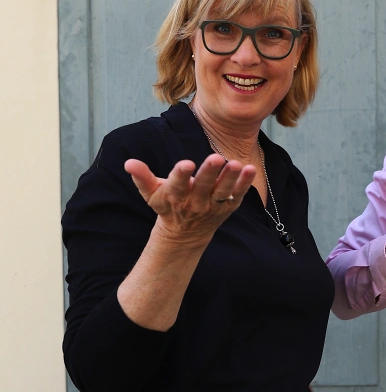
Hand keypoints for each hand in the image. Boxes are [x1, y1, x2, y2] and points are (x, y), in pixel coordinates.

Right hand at [124, 154, 255, 247]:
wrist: (184, 234)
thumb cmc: (167, 206)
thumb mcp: (152, 194)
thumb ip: (142, 177)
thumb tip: (128, 162)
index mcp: (175, 196)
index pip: (177, 185)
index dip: (181, 175)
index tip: (185, 164)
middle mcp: (195, 203)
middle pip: (203, 187)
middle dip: (209, 173)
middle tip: (215, 158)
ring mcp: (213, 206)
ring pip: (223, 192)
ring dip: (230, 178)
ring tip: (237, 164)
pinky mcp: (227, 208)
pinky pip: (237, 195)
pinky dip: (244, 184)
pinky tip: (250, 169)